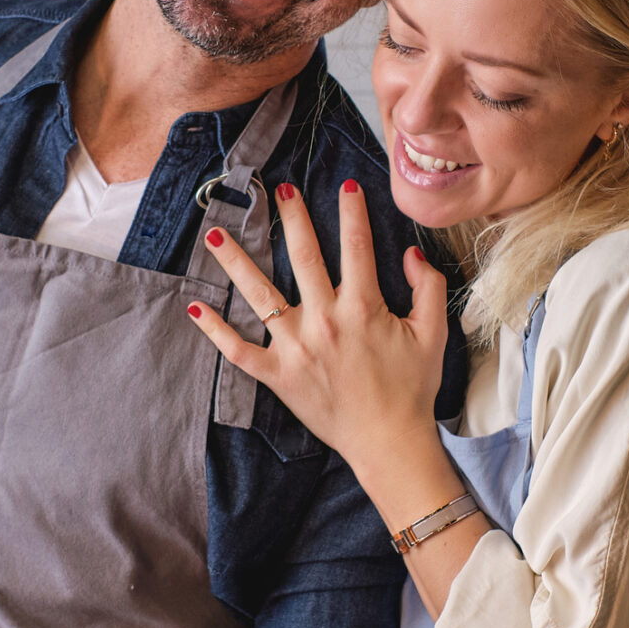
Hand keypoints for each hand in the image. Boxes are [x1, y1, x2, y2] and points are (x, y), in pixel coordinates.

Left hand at [188, 179, 447, 467]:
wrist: (389, 442)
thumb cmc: (411, 389)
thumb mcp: (433, 334)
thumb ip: (428, 288)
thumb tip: (411, 253)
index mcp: (363, 308)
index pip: (356, 247)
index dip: (352, 212)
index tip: (345, 185)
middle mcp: (325, 321)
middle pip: (304, 258)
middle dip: (293, 219)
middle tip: (280, 189)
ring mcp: (296, 348)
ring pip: (259, 295)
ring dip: (235, 262)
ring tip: (214, 233)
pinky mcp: (278, 376)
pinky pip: (239, 350)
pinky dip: (216, 331)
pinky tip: (195, 308)